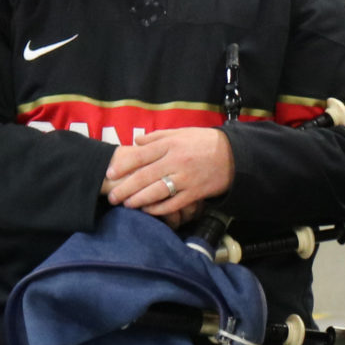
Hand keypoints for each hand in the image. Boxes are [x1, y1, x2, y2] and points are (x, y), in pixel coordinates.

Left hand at [103, 127, 233, 219]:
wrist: (234, 155)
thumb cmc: (204, 142)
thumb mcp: (181, 133)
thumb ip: (158, 137)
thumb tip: (136, 141)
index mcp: (171, 144)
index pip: (141, 155)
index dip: (123, 165)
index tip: (110, 173)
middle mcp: (176, 161)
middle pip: (145, 176)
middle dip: (125, 187)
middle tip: (112, 196)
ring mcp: (186, 178)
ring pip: (156, 191)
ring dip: (139, 199)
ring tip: (126, 204)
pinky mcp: (195, 192)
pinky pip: (173, 203)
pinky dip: (159, 208)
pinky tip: (148, 211)